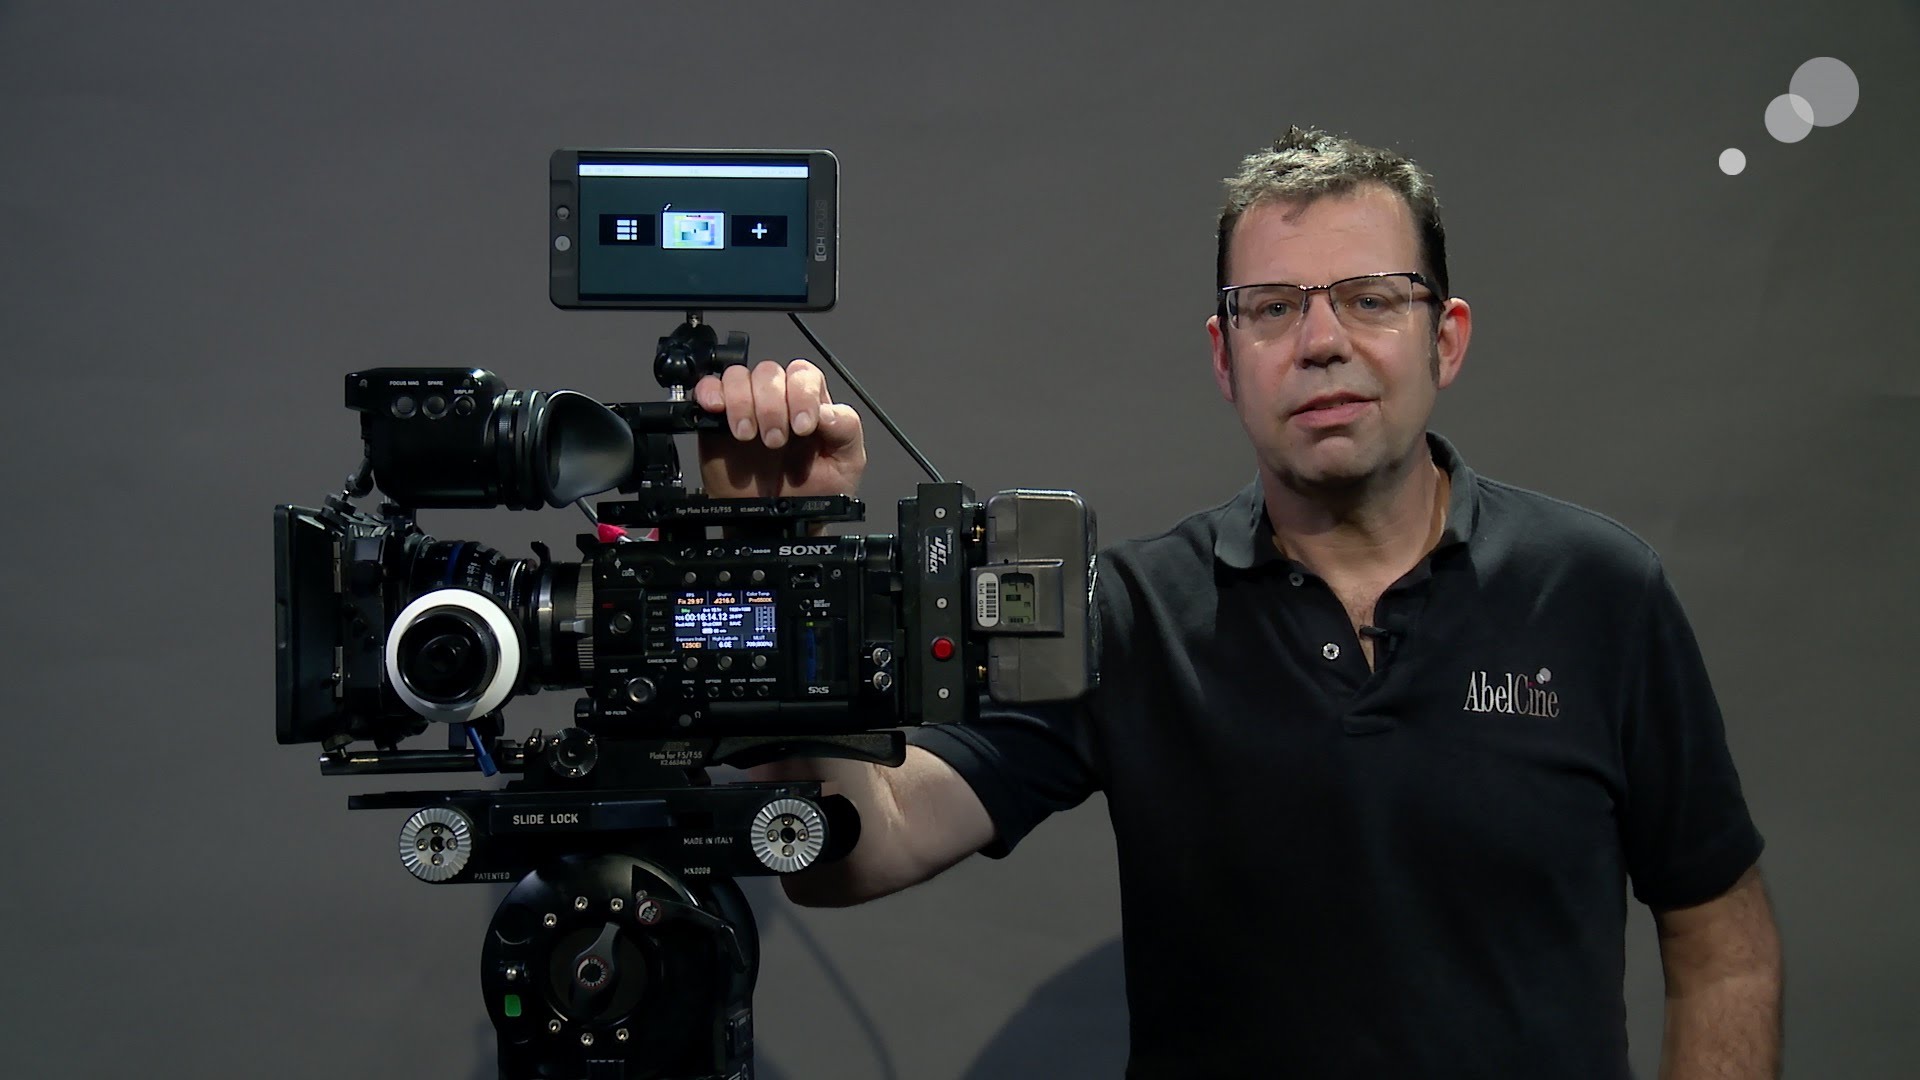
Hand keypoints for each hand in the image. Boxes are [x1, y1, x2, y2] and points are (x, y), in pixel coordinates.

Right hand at [694, 358, 865, 500]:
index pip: (803, 375)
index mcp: (810, 403)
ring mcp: (746, 407)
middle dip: (772, 406)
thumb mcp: (846, 464)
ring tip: (747, 435)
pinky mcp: (716, 420)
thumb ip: (846, 430)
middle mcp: (777, 400)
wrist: (779, 525)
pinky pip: (708, 388)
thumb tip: (826, 411)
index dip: (802, 395)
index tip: (802, 427)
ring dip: (742, 402)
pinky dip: (709, 391)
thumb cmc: (813, 492)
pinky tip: (716, 409)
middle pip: (770, 372)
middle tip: (774, 441)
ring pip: (738, 376)